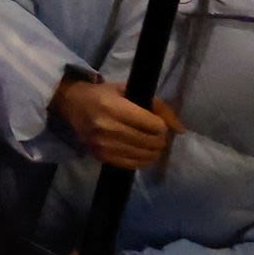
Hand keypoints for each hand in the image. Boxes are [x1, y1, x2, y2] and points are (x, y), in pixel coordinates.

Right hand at [50, 76, 179, 169]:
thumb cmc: (103, 94)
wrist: (72, 105)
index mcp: (114, 107)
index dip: (162, 125)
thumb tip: (181, 129)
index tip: (159, 123)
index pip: (153, 125)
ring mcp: (103, 145)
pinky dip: (144, 160)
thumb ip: (158, 106)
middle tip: (159, 135)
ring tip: (153, 144)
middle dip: (161, 139)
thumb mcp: (129, 90)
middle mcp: (107, 128)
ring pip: (144, 155)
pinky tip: (144, 153)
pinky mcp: (100, 156)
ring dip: (154, 151)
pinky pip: (132, 165)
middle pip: (151, 141)